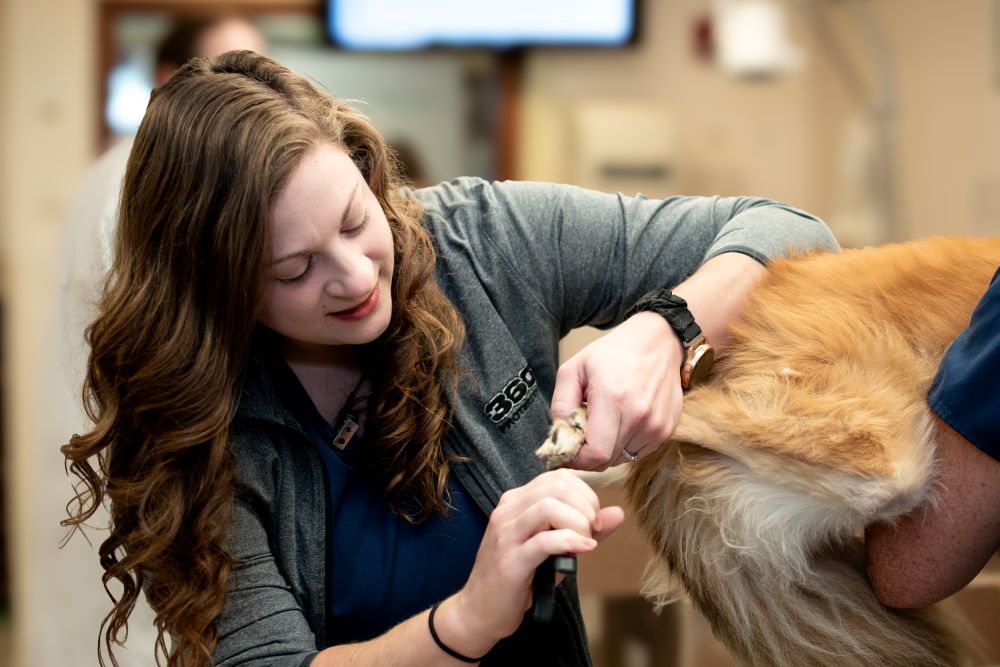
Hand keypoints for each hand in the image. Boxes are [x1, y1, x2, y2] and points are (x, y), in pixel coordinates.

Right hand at [443, 470, 623, 652]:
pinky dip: (570, 542)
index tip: (594, 521)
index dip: (586, 495)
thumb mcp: (553, 548)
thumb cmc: (518, 578)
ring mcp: (506, 533)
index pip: (559, 478)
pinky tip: (582, 550)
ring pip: (549, 507)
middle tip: (591, 532)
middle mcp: (508, 510)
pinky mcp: (510, 560)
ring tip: (584, 541)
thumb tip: (618, 513)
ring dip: (578, 523)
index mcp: (516, 501)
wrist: (480, 611)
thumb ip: (583, 528)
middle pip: (557, 486)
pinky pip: (545, 541)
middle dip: (586, 507)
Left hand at [551, 312, 683, 469]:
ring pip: (622, 459)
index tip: (566, 452)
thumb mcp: (574, 368)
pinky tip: (620, 422)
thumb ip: (561, 403)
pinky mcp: (667, 429)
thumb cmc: (613, 353)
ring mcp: (657, 425)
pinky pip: (638, 452)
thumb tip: (559, 436)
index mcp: (613, 399)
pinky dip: (625, 444)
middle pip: (607, 460)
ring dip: (607, 449)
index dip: (577, 460)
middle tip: (580, 437)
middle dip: (588, 455)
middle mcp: (639, 416)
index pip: (595, 454)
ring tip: (603, 423)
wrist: (658, 342)